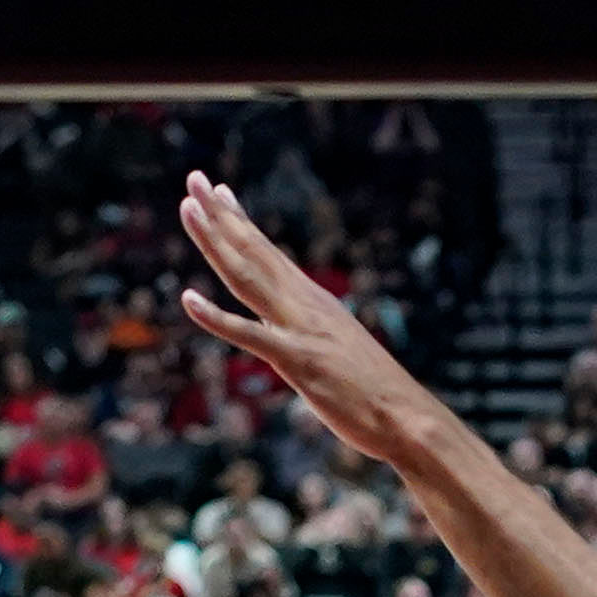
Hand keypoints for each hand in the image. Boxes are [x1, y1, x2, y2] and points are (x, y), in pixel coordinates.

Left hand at [175, 172, 445, 467]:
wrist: (407, 417)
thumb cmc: (376, 393)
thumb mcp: (339, 352)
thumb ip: (312, 336)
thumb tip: (295, 333)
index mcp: (313, 302)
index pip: (269, 253)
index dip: (240, 221)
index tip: (218, 191)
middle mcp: (304, 305)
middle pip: (254, 252)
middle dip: (220, 215)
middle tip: (194, 179)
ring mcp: (300, 330)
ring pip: (247, 278)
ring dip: (215, 242)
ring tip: (188, 208)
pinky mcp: (298, 362)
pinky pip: (250, 336)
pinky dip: (217, 318)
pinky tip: (188, 299)